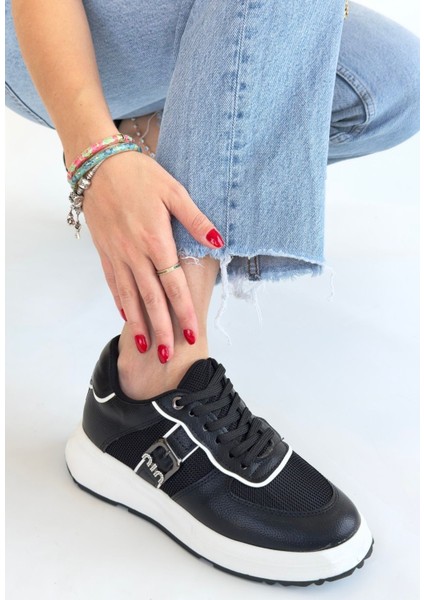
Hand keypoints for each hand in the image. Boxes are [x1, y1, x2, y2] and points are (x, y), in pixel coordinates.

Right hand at [83, 150, 223, 361]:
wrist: (97, 163)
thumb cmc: (139, 173)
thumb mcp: (173, 190)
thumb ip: (195, 219)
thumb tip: (219, 241)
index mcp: (155, 240)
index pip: (173, 285)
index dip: (183, 311)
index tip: (191, 334)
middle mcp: (135, 253)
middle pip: (151, 299)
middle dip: (162, 328)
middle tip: (169, 354)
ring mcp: (117, 254)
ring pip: (130, 296)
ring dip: (139, 323)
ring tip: (147, 346)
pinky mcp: (104, 251)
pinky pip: (113, 282)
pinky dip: (120, 302)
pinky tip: (126, 316)